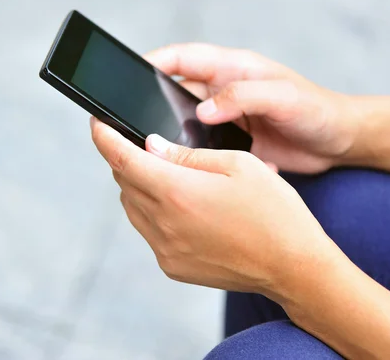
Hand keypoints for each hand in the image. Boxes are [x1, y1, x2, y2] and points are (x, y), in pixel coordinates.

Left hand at [90, 117, 341, 299]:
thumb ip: (187, 154)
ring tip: (164, 174)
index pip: (121, 158)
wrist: (293, 267)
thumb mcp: (237, 165)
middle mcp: (163, 223)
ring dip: (138, 185)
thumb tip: (151, 145)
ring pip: (132, 206)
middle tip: (141, 145)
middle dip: (125, 158)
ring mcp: (165, 249)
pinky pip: (147, 231)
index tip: (96, 123)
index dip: (104, 137)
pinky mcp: (171, 266)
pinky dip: (151, 212)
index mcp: (176, 191)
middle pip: (124, 181)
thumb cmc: (273, 211)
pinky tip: (178, 205)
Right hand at [145, 43, 359, 173]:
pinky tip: (190, 169)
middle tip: (133, 123)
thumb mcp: (283, 97)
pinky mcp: (229, 143)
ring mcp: (224, 118)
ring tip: (155, 150)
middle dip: (152, 104)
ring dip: (170, 134)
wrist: (339, 143)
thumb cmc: (317, 111)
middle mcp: (222, 91)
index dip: (154, 62)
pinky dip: (193, 157)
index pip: (183, 58)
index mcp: (231, 69)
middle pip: (174, 92)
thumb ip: (243, 97)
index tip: (130, 76)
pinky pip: (200, 147)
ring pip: (183, 122)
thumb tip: (203, 110)